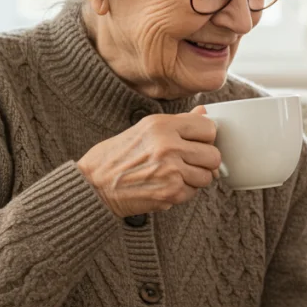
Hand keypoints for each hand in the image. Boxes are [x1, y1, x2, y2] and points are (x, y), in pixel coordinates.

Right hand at [76, 105, 220, 217]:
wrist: (93, 186)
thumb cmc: (116, 156)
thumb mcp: (145, 129)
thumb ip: (178, 122)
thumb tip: (205, 113)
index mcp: (162, 125)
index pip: (209, 127)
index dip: (205, 137)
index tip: (196, 142)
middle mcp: (168, 145)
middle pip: (213, 155)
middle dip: (204, 161)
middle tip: (187, 162)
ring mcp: (171, 170)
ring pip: (207, 176)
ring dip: (195, 178)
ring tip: (175, 174)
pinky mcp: (170, 192)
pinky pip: (193, 192)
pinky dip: (183, 191)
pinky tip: (165, 185)